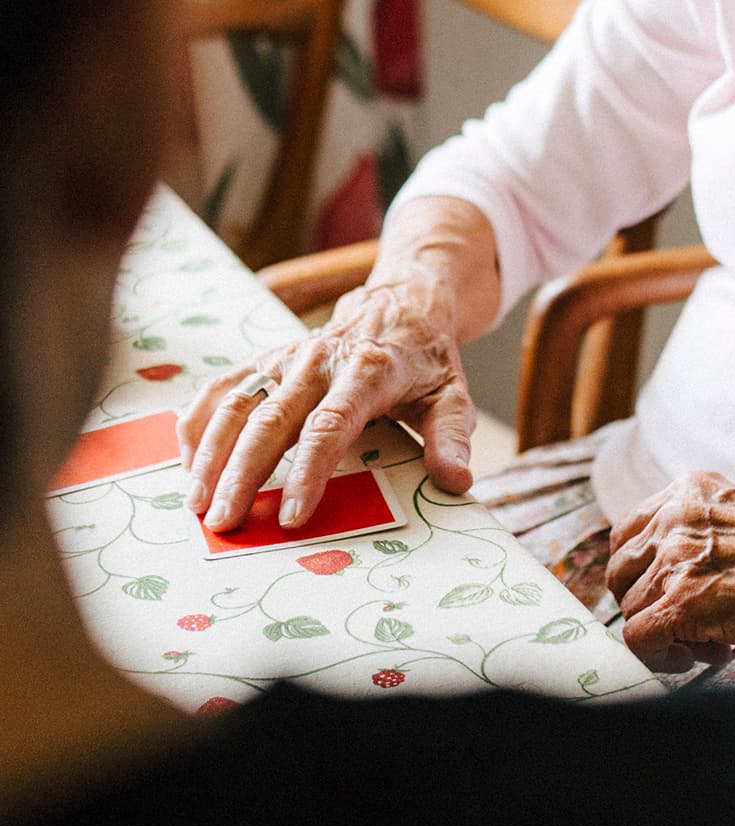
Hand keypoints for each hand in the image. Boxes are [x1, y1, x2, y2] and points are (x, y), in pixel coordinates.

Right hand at [178, 273, 476, 532]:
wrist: (401, 302)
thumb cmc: (425, 361)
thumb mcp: (452, 394)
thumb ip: (452, 437)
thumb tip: (455, 480)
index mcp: (368, 371)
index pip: (331, 426)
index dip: (309, 471)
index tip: (290, 517)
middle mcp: (320, 360)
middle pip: (272, 419)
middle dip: (242, 473)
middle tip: (223, 523)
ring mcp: (288, 357)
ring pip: (239, 402)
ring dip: (211, 452)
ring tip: (195, 504)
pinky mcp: (267, 358)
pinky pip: (224, 386)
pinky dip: (199, 421)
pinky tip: (186, 462)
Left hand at [605, 471, 734, 670]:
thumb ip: (702, 531)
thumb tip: (667, 571)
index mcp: (690, 490)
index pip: (629, 534)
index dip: (643, 574)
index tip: (666, 595)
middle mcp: (675, 516)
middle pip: (620, 573)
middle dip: (647, 604)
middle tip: (689, 625)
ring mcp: (676, 558)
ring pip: (630, 609)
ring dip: (663, 634)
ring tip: (711, 641)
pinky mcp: (683, 602)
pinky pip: (639, 639)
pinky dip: (662, 658)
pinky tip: (704, 655)